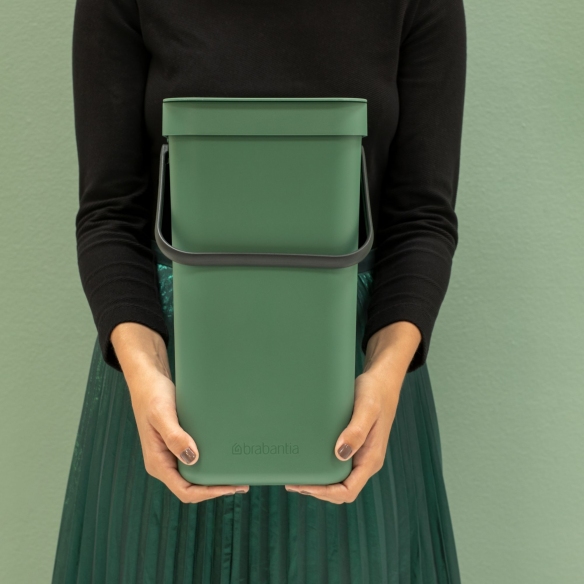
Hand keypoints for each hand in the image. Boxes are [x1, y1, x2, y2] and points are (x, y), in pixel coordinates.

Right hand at [112, 322, 249, 502]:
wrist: (148, 380)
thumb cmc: (152, 395)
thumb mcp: (162, 414)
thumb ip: (175, 437)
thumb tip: (192, 458)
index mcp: (157, 462)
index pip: (184, 490)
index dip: (207, 493)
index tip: (228, 487)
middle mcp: (163, 463)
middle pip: (191, 487)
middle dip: (215, 488)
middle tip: (240, 483)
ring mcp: (170, 455)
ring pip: (193, 476)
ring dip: (213, 478)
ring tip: (236, 474)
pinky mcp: (177, 445)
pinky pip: (194, 462)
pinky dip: (209, 464)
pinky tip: (224, 458)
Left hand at [284, 320, 420, 502]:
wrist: (381, 381)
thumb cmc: (376, 393)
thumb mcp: (366, 409)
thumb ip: (356, 431)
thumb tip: (340, 453)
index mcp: (371, 458)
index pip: (348, 490)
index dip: (326, 493)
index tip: (305, 485)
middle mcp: (365, 461)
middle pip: (341, 490)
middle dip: (318, 490)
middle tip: (293, 482)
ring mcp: (359, 455)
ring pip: (338, 480)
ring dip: (319, 483)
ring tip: (296, 476)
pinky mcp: (353, 446)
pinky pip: (337, 466)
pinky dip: (322, 468)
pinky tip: (308, 461)